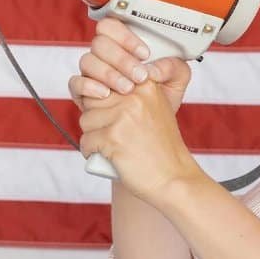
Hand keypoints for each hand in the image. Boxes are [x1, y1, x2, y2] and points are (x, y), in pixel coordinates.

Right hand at [67, 18, 191, 112]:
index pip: (113, 27)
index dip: (125, 36)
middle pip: (100, 43)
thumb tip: (154, 68)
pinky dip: (89, 86)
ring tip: (127, 89)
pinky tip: (105, 94)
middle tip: (140, 76)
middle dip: (121, 59)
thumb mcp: (176, 81)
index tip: (145, 54)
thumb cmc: (162, 99)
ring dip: (108, 73)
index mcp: (124, 46)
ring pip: (88, 61)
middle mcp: (105, 57)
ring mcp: (92, 74)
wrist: (152, 128)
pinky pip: (75, 83)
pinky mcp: (83, 93)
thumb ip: (174, 67)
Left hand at [77, 74, 206, 205]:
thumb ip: (130, 94)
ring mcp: (123, 116)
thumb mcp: (153, 109)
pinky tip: (110, 157)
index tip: (120, 119)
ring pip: (86, 120)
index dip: (106, 104)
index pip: (106, 83)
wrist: (173, 177)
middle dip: (98, 119)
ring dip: (94, 137)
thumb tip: (93, 88)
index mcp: (145, 85)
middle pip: (93, 100)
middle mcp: (134, 95)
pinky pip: (86, 141)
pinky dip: (92, 153)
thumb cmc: (160, 147)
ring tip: (114, 147)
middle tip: (116, 135)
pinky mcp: (112, 137)